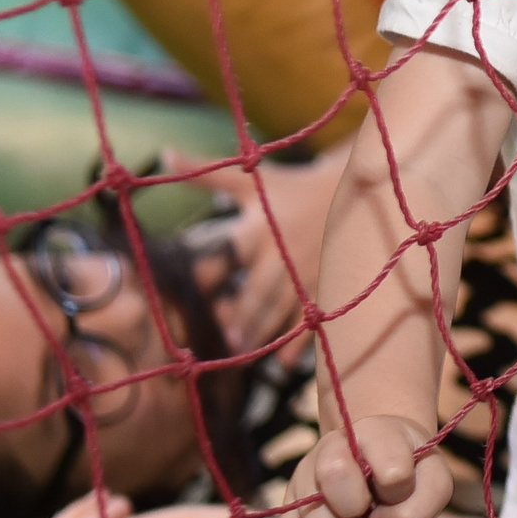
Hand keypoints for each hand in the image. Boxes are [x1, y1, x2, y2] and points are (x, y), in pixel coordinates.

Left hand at [165, 146, 347, 355]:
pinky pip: (310, 319)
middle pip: (255, 291)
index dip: (205, 277)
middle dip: (239, 316)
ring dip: (263, 333)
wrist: (354, 188)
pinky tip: (281, 364)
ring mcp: (306, 274)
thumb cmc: (293, 186)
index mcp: (258, 229)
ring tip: (244, 353)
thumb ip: (206, 174)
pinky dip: (297, 344)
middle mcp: (281, 254)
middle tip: (224, 340)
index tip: (186, 296)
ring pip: (281, 310)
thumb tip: (163, 153)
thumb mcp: (252, 180)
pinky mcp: (326, 286)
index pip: (225, 257)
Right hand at [277, 415, 453, 517]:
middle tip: (373, 505)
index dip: (401, 493)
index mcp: (374, 433)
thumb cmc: (412, 472)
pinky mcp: (289, 504)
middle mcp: (331, 447)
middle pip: (335, 481)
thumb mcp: (434, 484)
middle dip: (363, 510)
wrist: (383, 461)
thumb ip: (417, 511)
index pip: (393, 473)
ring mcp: (305, 474)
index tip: (403, 487)